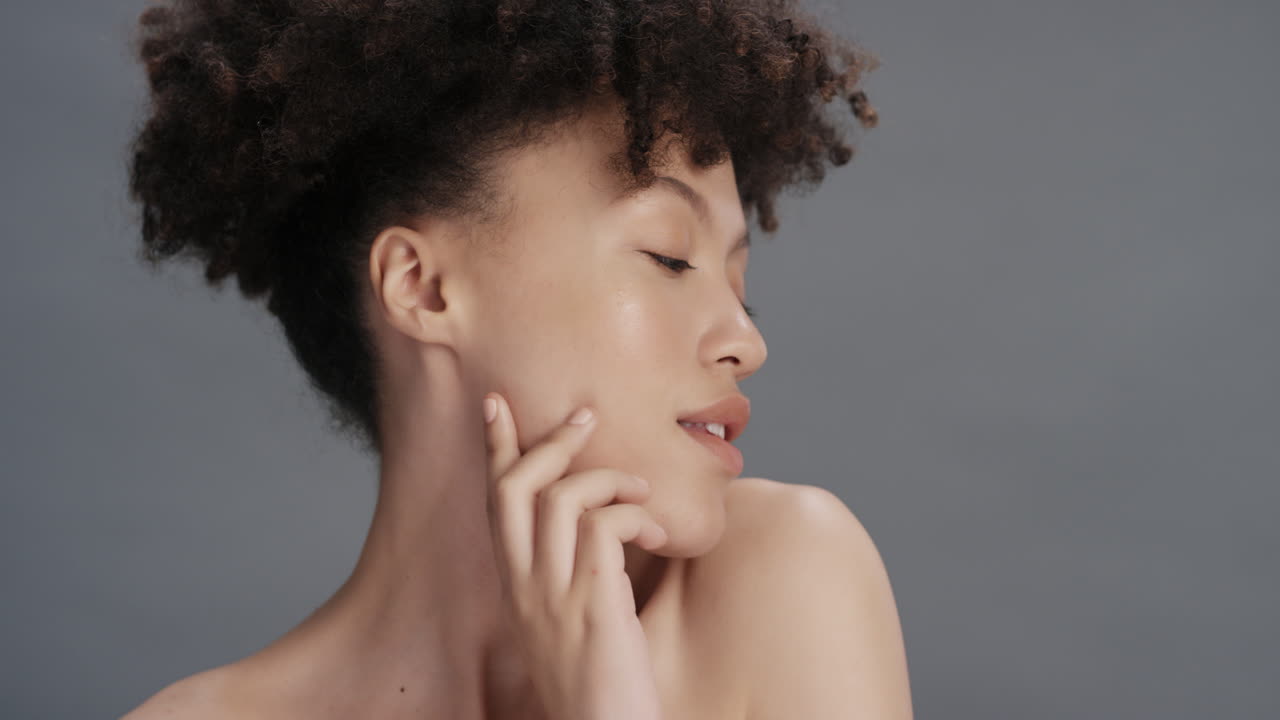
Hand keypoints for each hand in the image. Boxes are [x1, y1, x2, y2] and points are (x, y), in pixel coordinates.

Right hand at [482, 392, 667, 719]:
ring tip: (642, 491)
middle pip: (515, 488)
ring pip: (560, 498)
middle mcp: (524, 589)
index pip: (495, 504)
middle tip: (586, 417)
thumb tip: (602, 527)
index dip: (496, 449)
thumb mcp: (570, 620)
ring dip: (608, 478)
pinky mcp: (593, 608)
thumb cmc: (599, 684)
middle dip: (549, 441)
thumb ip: (572, 573)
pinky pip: (603, 529)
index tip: (499, 405)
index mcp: (516, 588)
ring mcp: (555, 597)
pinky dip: (633, 515)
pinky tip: (657, 532)